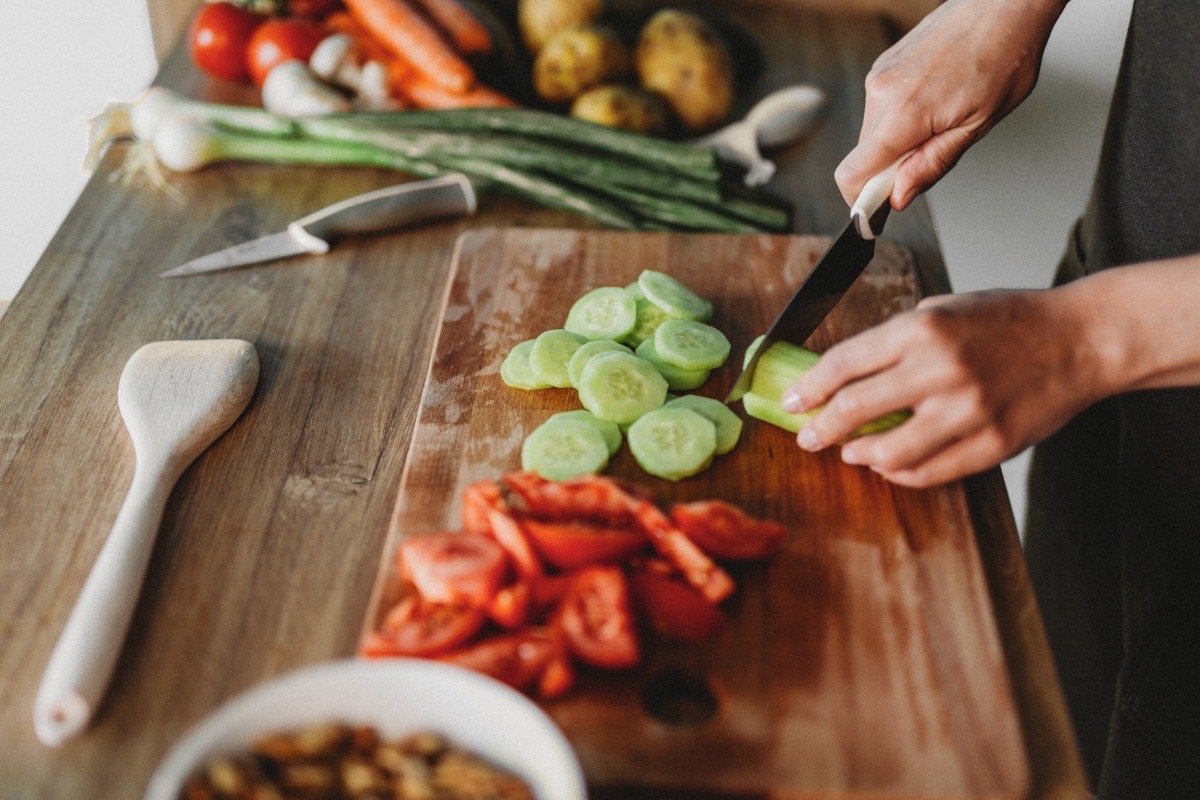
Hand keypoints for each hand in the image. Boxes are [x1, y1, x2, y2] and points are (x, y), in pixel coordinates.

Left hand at [781, 289, 1112, 487]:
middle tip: (807, 437)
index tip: (789, 402)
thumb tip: (843, 373)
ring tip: (852, 453)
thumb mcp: (944, 309)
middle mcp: (940, 370)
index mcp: (922, 331)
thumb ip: (895, 340)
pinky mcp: (991, 445)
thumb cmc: (1010, 320)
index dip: (806, 389)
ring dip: (859, 457)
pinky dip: (900, 473)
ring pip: (888, 453)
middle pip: (853, 411)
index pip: (842, 365)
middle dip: (819, 429)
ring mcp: (967, 412)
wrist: (1080, 340)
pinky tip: (891, 465)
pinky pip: (929, 472)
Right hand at [836, 0, 1064, 209]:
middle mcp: (881, 93)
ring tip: (942, 118)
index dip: (860, 201)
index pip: (852, 173)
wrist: (1004, 3)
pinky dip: (901, 118)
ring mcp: (879, 76)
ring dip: (899, 141)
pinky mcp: (884, 65)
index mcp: (904, 114)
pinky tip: (936, 100)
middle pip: (864, 157)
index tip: (880, 210)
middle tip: (933, 155)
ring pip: (874, 133)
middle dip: (891, 169)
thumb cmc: (1004, 57)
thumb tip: (899, 196)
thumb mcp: (978, 125)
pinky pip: (881, 108)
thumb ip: (932, 164)